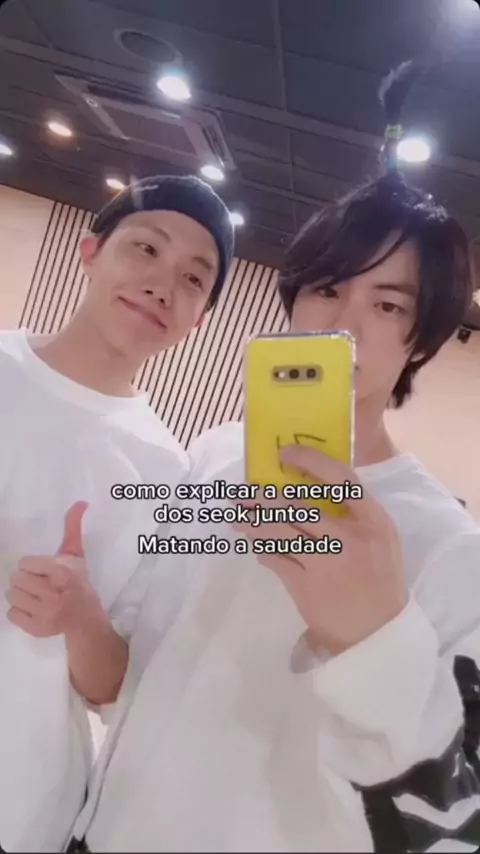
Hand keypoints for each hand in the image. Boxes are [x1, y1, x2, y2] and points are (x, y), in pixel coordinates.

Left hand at [6, 501, 102, 638]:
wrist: (85, 619)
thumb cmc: (78, 582)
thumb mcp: (76, 555)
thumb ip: (72, 527)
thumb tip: (80, 502)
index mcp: (61, 572)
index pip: (25, 563)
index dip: (34, 566)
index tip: (45, 572)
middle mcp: (52, 593)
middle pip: (16, 579)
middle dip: (26, 580)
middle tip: (40, 585)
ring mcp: (44, 613)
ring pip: (11, 596)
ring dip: (21, 595)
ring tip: (35, 597)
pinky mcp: (36, 629)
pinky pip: (11, 615)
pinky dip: (20, 612)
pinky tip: (34, 609)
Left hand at [234, 444, 406, 654]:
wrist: (378, 632)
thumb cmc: (379, 577)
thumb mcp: (380, 537)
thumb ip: (354, 511)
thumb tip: (308, 481)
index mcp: (373, 521)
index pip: (341, 479)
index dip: (311, 461)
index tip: (286, 454)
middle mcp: (349, 539)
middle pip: (297, 506)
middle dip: (263, 497)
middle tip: (243, 491)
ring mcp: (325, 564)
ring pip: (279, 532)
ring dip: (253, 521)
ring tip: (238, 514)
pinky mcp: (305, 587)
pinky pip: (274, 559)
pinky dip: (261, 548)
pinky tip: (254, 542)